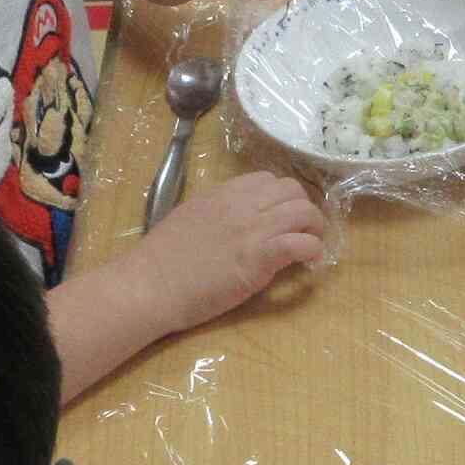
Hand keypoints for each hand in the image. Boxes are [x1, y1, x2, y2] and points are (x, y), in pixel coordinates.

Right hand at [123, 171, 324, 332]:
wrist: (149, 285)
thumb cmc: (162, 259)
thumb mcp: (191, 217)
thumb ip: (219, 212)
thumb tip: (241, 220)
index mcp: (223, 193)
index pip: (267, 179)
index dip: (281, 197)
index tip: (281, 216)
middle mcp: (241, 205)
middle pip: (293, 190)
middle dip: (303, 208)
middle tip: (301, 230)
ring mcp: (252, 230)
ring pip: (304, 212)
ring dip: (314, 228)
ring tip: (310, 244)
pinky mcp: (259, 259)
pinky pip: (301, 243)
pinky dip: (312, 251)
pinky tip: (308, 262)